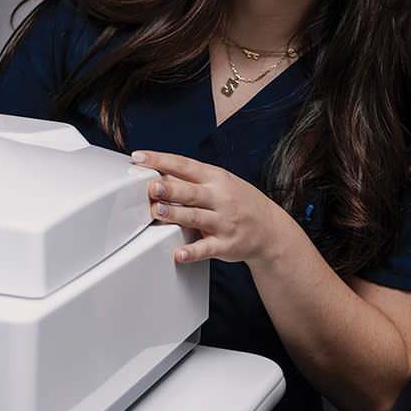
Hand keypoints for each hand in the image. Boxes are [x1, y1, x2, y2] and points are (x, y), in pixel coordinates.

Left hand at [131, 150, 289, 266]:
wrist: (271, 229)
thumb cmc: (238, 201)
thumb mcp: (220, 182)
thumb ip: (191, 179)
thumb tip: (158, 172)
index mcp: (215, 178)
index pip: (185, 165)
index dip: (160, 160)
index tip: (139, 156)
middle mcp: (220, 198)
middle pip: (190, 191)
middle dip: (170, 188)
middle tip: (151, 186)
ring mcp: (223, 222)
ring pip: (196, 217)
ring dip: (175, 214)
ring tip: (156, 211)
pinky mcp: (226, 244)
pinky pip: (207, 248)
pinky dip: (192, 252)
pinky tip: (178, 253)